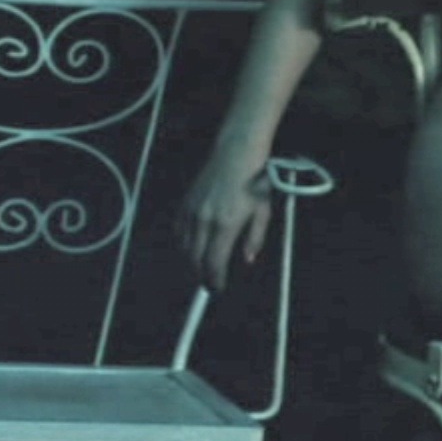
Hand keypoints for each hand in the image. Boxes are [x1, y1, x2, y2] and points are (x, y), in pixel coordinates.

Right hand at [177, 145, 272, 291]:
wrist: (237, 152)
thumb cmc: (254, 179)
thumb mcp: (263, 211)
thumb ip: (255, 238)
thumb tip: (248, 259)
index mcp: (226, 224)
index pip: (214, 263)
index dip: (214, 280)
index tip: (217, 287)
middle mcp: (206, 220)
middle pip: (195, 259)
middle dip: (201, 274)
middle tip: (209, 281)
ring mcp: (193, 210)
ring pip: (185, 246)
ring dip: (192, 260)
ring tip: (201, 266)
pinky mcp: (187, 202)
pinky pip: (178, 230)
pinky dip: (183, 242)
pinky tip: (191, 245)